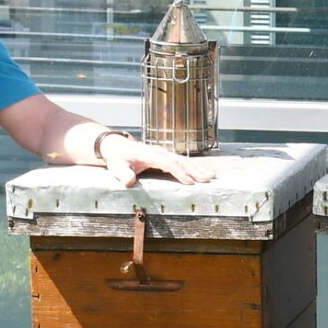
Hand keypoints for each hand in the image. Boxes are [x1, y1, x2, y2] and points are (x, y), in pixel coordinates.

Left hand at [99, 133, 213, 187]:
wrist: (116, 146)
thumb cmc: (117, 157)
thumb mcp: (117, 166)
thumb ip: (123, 174)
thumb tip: (130, 182)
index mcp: (150, 154)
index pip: (168, 163)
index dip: (179, 172)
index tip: (189, 181)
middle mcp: (160, 152)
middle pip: (181, 161)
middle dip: (196, 170)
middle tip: (208, 178)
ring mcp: (164, 153)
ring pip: (185, 160)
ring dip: (198, 168)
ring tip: (212, 176)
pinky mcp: (166, 156)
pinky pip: (182, 161)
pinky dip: (194, 166)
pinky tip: (203, 172)